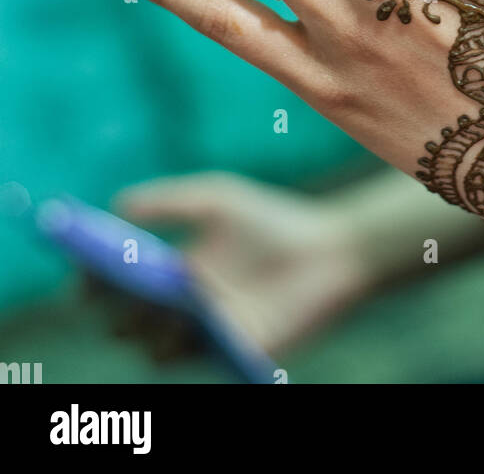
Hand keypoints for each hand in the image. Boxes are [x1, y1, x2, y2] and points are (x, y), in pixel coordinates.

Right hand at [112, 173, 370, 352]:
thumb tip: (115, 205)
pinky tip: (181, 315)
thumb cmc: (275, 220)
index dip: (95, 279)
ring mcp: (205, 333)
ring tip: (149, 299)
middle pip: (127, 318)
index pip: (122, 283)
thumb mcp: (217, 198)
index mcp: (177, 270)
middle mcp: (184, 306)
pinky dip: (174, 343)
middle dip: (111, 306)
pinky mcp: (228, 353)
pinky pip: (189, 359)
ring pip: (151, 345)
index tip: (80, 268)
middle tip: (107, 289)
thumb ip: (168, 200)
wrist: (329, 251)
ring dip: (142, 327)